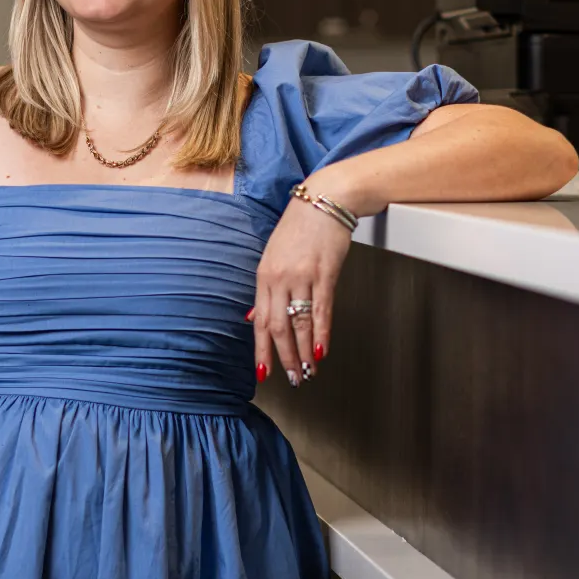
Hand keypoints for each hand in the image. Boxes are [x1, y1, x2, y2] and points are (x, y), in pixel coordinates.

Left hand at [251, 192, 352, 385]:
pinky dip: (321, 334)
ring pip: (299, 323)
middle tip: (292, 378)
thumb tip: (254, 318)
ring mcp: (301, 276)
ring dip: (303, 352)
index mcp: (264, 275)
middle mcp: (279, 278)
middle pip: (277, 327)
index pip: (259, 321)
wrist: (325, 199)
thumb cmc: (301, 227)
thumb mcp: (274, 255)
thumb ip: (266, 289)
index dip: (261, 349)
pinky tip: (322, 351)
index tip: (263, 372)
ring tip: (308, 371)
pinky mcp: (324, 273)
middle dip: (284, 357)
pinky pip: (321, 311)